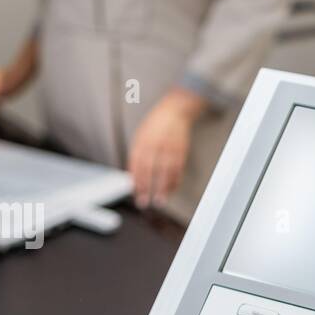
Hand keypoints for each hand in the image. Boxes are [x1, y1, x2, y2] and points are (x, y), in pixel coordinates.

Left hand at [128, 89, 206, 207]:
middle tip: (144, 203)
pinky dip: (174, 182)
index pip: (136, 165)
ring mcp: (168, 148)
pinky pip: (177, 170)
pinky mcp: (180, 152)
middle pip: (149, 171)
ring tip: (159, 201)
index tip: (135, 194)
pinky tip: (171, 190)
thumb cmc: (155, 125)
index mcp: (142, 141)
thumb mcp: (141, 136)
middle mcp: (155, 145)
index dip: (135, 181)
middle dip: (146, 188)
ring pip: (165, 173)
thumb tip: (134, 176)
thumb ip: (137, 155)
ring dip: (162, 189)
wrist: (175, 112)